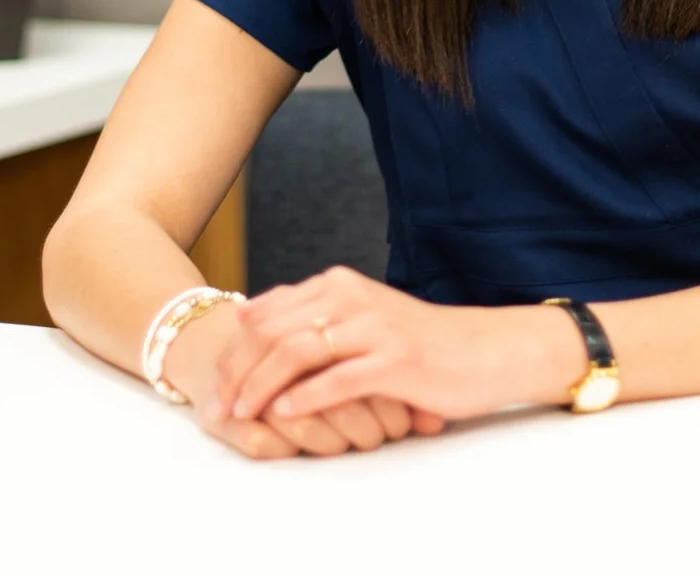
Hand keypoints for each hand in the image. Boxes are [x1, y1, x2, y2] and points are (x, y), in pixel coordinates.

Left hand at [165, 300, 445, 459]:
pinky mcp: (395, 360)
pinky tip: (285, 414)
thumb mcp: (360, 317)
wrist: (486, 351)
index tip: (213, 386)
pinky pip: (337, 379)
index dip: (233, 351)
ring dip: (261, 386)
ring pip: (297, 352)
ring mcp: (373, 327)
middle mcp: (350, 297)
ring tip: (242, 413)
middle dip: (237, 372)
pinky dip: (305, 397)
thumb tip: (246, 314)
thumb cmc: (419, 343)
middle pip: (272, 332)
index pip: (266, 314)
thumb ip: (309, 314)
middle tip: (217, 408)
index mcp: (337, 285)